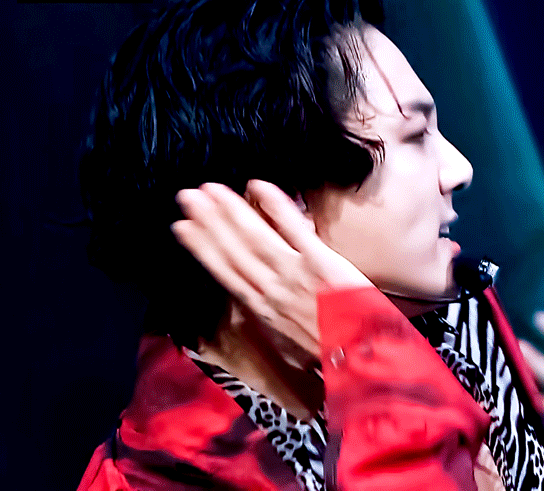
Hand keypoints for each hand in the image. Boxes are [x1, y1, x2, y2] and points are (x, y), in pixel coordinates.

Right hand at [171, 180, 372, 357]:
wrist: (361, 358)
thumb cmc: (331, 346)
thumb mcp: (291, 334)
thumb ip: (274, 308)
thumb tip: (262, 289)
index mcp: (262, 307)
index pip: (224, 271)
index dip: (201, 247)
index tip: (182, 226)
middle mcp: (271, 290)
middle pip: (233, 250)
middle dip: (208, 221)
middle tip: (188, 195)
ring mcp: (294, 275)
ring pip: (254, 238)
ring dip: (231, 210)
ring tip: (211, 189)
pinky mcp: (321, 263)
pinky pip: (293, 230)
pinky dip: (275, 207)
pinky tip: (259, 186)